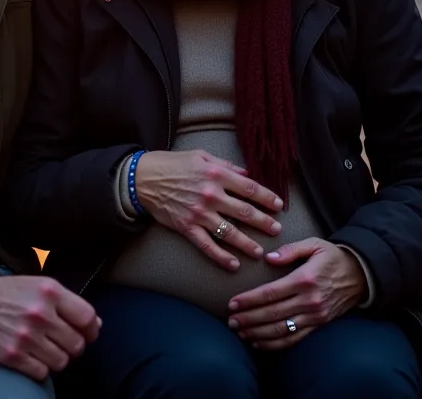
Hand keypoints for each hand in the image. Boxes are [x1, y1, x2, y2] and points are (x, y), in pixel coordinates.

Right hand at [0, 274, 100, 380]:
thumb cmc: (7, 293)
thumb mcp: (38, 285)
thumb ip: (66, 301)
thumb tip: (95, 323)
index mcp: (50, 291)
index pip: (87, 317)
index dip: (91, 329)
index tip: (88, 333)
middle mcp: (41, 313)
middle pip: (76, 344)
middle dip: (73, 346)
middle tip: (62, 342)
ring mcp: (27, 336)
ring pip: (61, 361)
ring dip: (56, 358)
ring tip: (45, 349)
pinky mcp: (13, 356)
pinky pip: (42, 373)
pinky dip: (39, 368)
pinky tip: (31, 356)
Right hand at [135, 149, 283, 270]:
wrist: (144, 178)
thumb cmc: (173, 164)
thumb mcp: (201, 156)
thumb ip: (226, 165)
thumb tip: (247, 174)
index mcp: (216, 174)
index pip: (249, 188)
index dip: (267, 197)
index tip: (278, 205)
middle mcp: (211, 194)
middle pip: (244, 211)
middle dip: (264, 222)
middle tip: (277, 230)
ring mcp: (199, 213)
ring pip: (229, 232)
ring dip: (247, 243)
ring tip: (260, 252)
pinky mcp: (187, 227)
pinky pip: (207, 246)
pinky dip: (221, 257)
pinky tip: (233, 265)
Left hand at [227, 237, 367, 349]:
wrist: (360, 275)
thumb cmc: (332, 257)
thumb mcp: (313, 244)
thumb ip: (290, 250)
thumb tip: (269, 258)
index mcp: (304, 279)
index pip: (271, 293)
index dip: (249, 300)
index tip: (232, 303)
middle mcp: (309, 301)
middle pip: (272, 314)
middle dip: (249, 319)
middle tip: (231, 321)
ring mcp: (314, 316)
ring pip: (281, 330)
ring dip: (258, 333)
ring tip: (240, 332)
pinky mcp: (319, 325)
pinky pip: (294, 339)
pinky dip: (275, 344)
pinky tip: (259, 343)